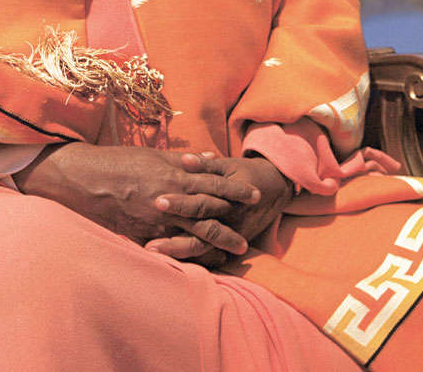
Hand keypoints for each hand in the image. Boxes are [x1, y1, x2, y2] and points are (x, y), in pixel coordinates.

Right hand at [13, 143, 259, 255]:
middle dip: (231, 221)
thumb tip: (209, 159)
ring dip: (216, 240)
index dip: (235, 189)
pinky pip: (168, 247)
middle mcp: (168, 197)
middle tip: (251, 231)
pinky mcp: (141, 234)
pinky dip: (186, 253)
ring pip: (193, 231)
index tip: (254, 194)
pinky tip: (199, 262)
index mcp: (172, 173)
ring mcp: (155, 219)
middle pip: (208, 210)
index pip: (212, 182)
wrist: (83, 178)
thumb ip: (182, 160)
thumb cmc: (118, 162)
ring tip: (235, 250)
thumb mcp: (153, 155)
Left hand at [145, 153, 294, 265]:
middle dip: (173, 237)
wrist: (273, 190)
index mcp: (226, 198)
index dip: (179, 202)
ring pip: (202, 248)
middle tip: (149, 242)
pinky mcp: (230, 246)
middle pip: (198, 230)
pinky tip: (170, 262)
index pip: (200, 201)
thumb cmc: (244, 174)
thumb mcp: (227, 166)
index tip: (157, 202)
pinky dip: (191, 260)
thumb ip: (205, 165)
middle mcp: (228, 220)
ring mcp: (230, 236)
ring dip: (177, 251)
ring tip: (152, 251)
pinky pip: (210, 257)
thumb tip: (185, 159)